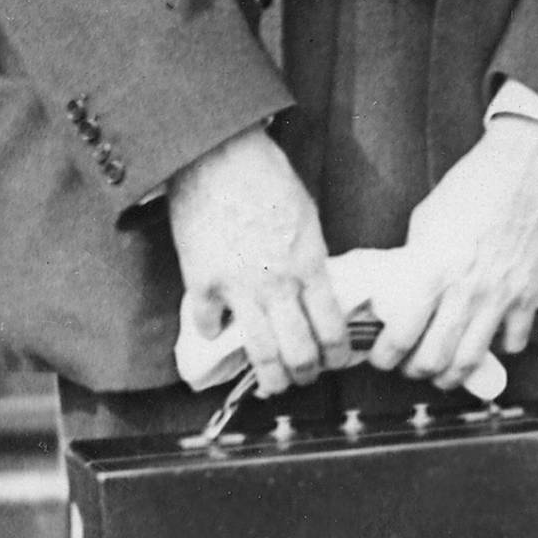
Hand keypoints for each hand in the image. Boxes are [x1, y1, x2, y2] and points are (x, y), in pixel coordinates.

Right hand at [167, 125, 350, 397]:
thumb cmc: (268, 176)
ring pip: (259, 355)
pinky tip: (219, 333)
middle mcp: (278, 285)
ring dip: (269, 377)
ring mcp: (238, 289)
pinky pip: (209, 327)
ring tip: (272, 383)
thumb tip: (314, 290)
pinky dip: (215, 334)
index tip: (335, 361)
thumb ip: (311, 258)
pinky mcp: (202, 284)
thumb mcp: (307, 216)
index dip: (336, 354)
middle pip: (298, 352)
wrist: (219, 154)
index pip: (331, 328)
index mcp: (310, 265)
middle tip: (305, 378)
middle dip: (305, 374)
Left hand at [368, 116, 537, 387]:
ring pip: (472, 361)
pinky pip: (515, 342)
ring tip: (443, 372)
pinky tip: (489, 339)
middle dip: (415, 372)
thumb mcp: (426, 219)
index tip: (380, 356)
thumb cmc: (471, 183)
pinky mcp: (529, 293)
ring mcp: (501, 295)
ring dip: (452, 375)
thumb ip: (416, 260)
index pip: (400, 335)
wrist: (527, 164)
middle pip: (434, 359)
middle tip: (409, 367)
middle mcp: (465, 290)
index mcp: (432, 269)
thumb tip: (403, 290)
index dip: (384, 356)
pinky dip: (500, 349)